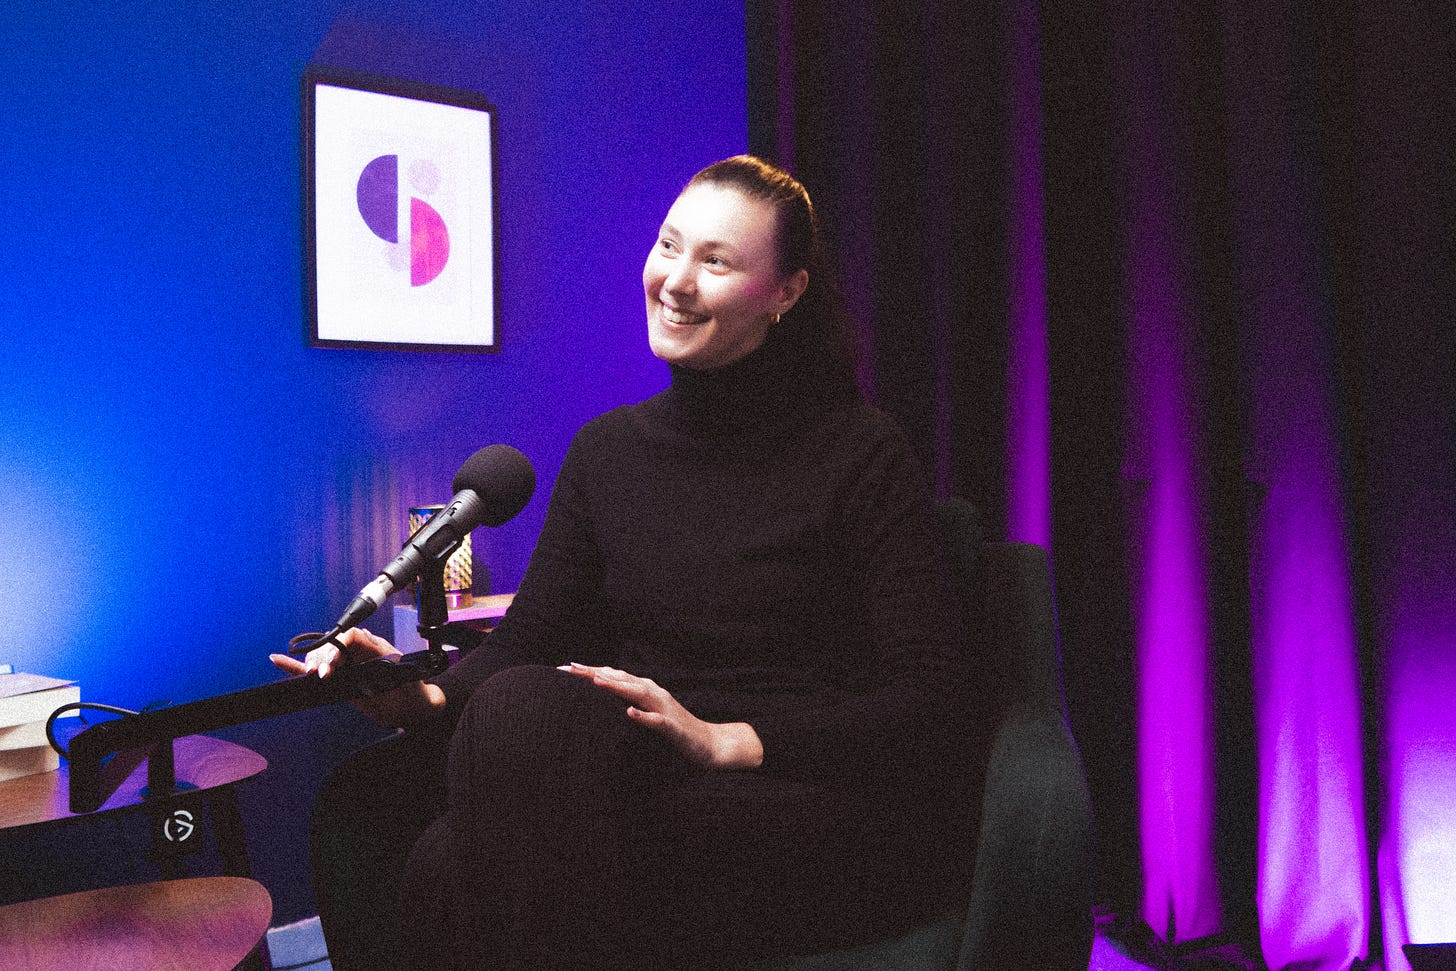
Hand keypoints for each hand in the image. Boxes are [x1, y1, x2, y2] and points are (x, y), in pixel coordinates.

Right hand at [270, 629, 445, 727]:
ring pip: (322, 655)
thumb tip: (370, 665)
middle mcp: (360, 651)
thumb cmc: (411, 692)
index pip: (352, 635)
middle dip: (323, 657)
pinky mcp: (339, 677)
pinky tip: (278, 660)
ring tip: (310, 673)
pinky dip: (297, 667)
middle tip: (320, 674)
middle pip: (333, 644)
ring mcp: (348, 663)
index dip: (338, 646)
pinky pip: (317, 669)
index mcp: (376, 646)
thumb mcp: (404, 681)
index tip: (331, 664)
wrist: (412, 707)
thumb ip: (386, 672)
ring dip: (312, 663)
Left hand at [557, 662, 762, 769]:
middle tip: (568, 668)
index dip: (590, 671)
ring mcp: (664, 709)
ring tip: (595, 681)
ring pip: (638, 693)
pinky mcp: (673, 727)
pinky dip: (643, 716)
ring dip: (617, 686)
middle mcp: (654, 693)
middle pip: (621, 678)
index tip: (564, 668)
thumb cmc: (675, 729)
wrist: (709, 743)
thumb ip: (628, 704)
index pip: (613, 676)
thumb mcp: (647, 714)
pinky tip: (630, 713)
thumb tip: (599, 701)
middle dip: (594, 672)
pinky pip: (657, 721)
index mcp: (645, 690)